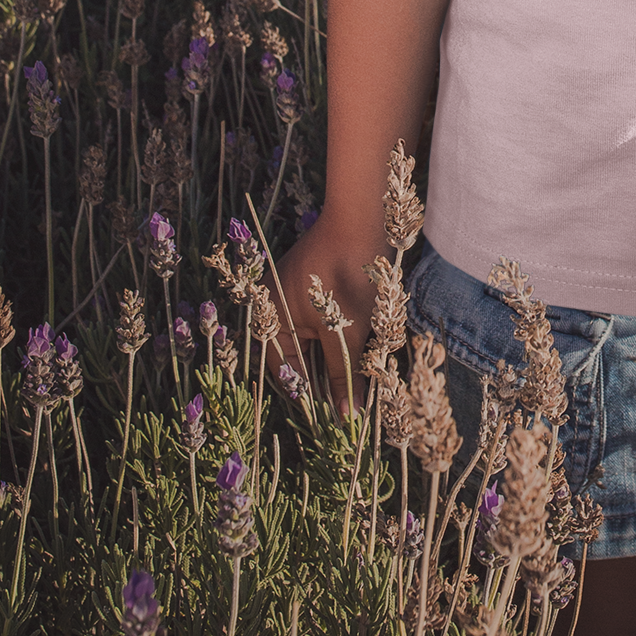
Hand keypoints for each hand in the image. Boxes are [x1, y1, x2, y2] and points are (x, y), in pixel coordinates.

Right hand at [269, 219, 379, 417]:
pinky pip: (322, 321)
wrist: (365, 216)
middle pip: (300, 359)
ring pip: (314, 341)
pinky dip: (339, 337)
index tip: (339, 419)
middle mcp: (275, 308)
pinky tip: (361, 348)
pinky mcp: (313, 284)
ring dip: (336, 359)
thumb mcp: (347, 331)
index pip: (287, 374)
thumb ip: (343, 375)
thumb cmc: (350, 273)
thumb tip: (347, 417)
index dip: (312, 399)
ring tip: (362, 379)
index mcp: (270, 319)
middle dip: (327, 379)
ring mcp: (293, 294)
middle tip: (354, 404)